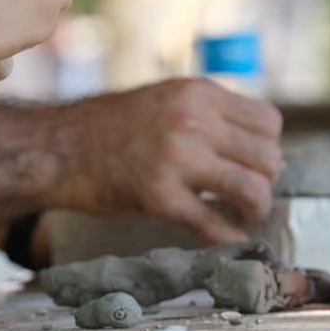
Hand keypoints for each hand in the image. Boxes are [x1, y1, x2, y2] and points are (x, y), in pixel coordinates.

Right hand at [51, 77, 283, 242]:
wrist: (60, 147)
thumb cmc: (111, 126)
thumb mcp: (165, 99)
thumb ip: (206, 114)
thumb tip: (253, 145)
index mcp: (197, 93)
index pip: (269, 122)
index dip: (267, 147)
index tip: (252, 163)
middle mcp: (192, 120)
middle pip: (268, 158)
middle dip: (265, 182)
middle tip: (248, 195)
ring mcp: (177, 158)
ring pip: (252, 190)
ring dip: (254, 210)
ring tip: (241, 216)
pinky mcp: (160, 197)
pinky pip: (216, 226)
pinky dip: (228, 237)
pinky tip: (224, 237)